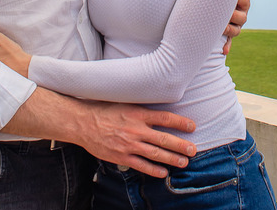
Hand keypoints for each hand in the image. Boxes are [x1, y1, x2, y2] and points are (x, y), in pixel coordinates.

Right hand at [76, 99, 197, 176]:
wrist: (83, 123)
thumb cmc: (104, 110)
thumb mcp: (124, 103)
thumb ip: (141, 109)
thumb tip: (158, 111)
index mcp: (138, 113)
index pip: (165, 118)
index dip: (180, 122)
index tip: (192, 126)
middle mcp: (136, 129)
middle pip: (164, 139)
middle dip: (181, 145)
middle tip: (193, 150)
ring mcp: (129, 144)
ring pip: (156, 154)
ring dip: (172, 159)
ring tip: (184, 162)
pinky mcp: (121, 156)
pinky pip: (141, 165)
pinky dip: (154, 170)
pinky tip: (163, 173)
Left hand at [221, 0, 254, 54]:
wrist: (207, 3)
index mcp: (241, 2)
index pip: (244, 1)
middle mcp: (240, 14)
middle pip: (242, 18)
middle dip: (232, 15)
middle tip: (223, 13)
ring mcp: (233, 25)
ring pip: (236, 31)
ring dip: (228, 29)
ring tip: (219, 26)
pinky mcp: (225, 34)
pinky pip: (228, 42)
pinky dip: (227, 46)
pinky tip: (224, 51)